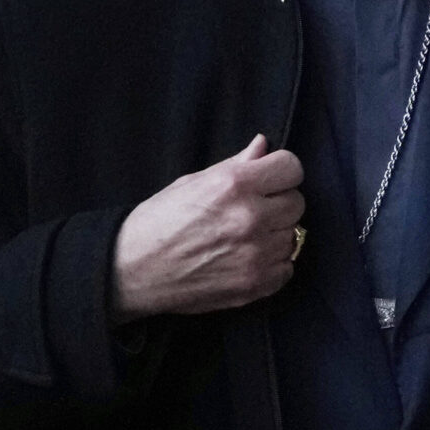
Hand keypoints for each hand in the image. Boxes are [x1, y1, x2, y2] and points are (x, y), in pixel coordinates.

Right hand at [111, 135, 306, 321]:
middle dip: (278, 203)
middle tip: (251, 211)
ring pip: (293, 235)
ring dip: (274, 234)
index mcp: (233, 185)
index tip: (269, 179)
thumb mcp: (192, 182)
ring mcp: (256, 254)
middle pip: (297, 202)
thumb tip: (263, 145)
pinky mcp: (257, 284)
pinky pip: (287, 267)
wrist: (132, 270)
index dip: (281, 172)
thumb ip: (235, 164)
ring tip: (243, 237)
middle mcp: (250, 217)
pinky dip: (272, 264)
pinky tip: (246, 258)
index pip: (292, 168)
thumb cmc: (158, 222)